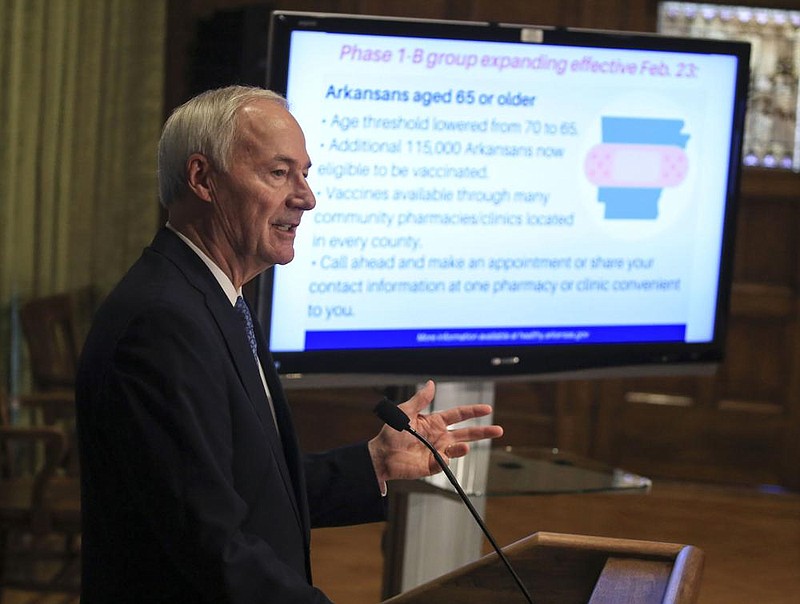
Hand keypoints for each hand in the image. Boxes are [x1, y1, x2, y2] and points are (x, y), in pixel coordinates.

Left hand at [368, 380, 502, 485]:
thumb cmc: (391, 433)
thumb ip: (420, 400)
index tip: (487, 409)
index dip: (473, 411)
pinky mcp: (432, 465)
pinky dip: (446, 460)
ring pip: (458, 449)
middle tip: (498, 430)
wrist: (381, 455)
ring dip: (463, 448)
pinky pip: (444, 463)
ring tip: (465, 447)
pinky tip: (444, 457)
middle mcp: (440, 436)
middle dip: (483, 432)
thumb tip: (431, 383)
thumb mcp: (405, 412)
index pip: (459, 415)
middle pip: (466, 433)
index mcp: (435, 422)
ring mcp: (437, 451)